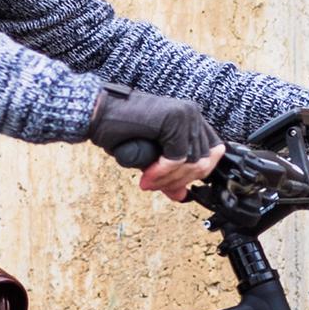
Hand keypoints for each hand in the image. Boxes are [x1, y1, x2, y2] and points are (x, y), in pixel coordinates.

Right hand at [90, 87, 223, 199]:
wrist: (97, 114)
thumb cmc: (120, 131)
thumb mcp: (151, 158)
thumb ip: (170, 174)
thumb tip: (182, 195)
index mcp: (192, 120)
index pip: (210, 156)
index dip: (192, 176)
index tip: (170, 187)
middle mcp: (193, 113)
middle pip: (204, 161)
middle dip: (179, 180)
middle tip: (154, 186)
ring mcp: (186, 114)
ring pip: (192, 162)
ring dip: (169, 178)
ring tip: (148, 182)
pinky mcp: (174, 119)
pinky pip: (177, 158)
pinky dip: (162, 171)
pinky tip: (147, 175)